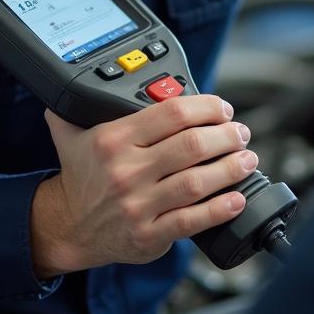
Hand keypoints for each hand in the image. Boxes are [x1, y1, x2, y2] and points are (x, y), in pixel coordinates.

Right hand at [30, 95, 257, 276]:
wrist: (66, 228)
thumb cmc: (82, 178)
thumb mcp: (72, 134)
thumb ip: (80, 104)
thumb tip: (79, 77)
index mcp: (114, 139)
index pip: (172, 112)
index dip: (207, 107)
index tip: (223, 109)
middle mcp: (126, 171)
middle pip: (192, 145)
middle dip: (226, 136)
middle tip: (241, 133)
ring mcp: (138, 205)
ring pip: (196, 182)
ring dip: (230, 169)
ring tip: (247, 159)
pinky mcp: (147, 236)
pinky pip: (191, 221)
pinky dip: (219, 210)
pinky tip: (237, 198)